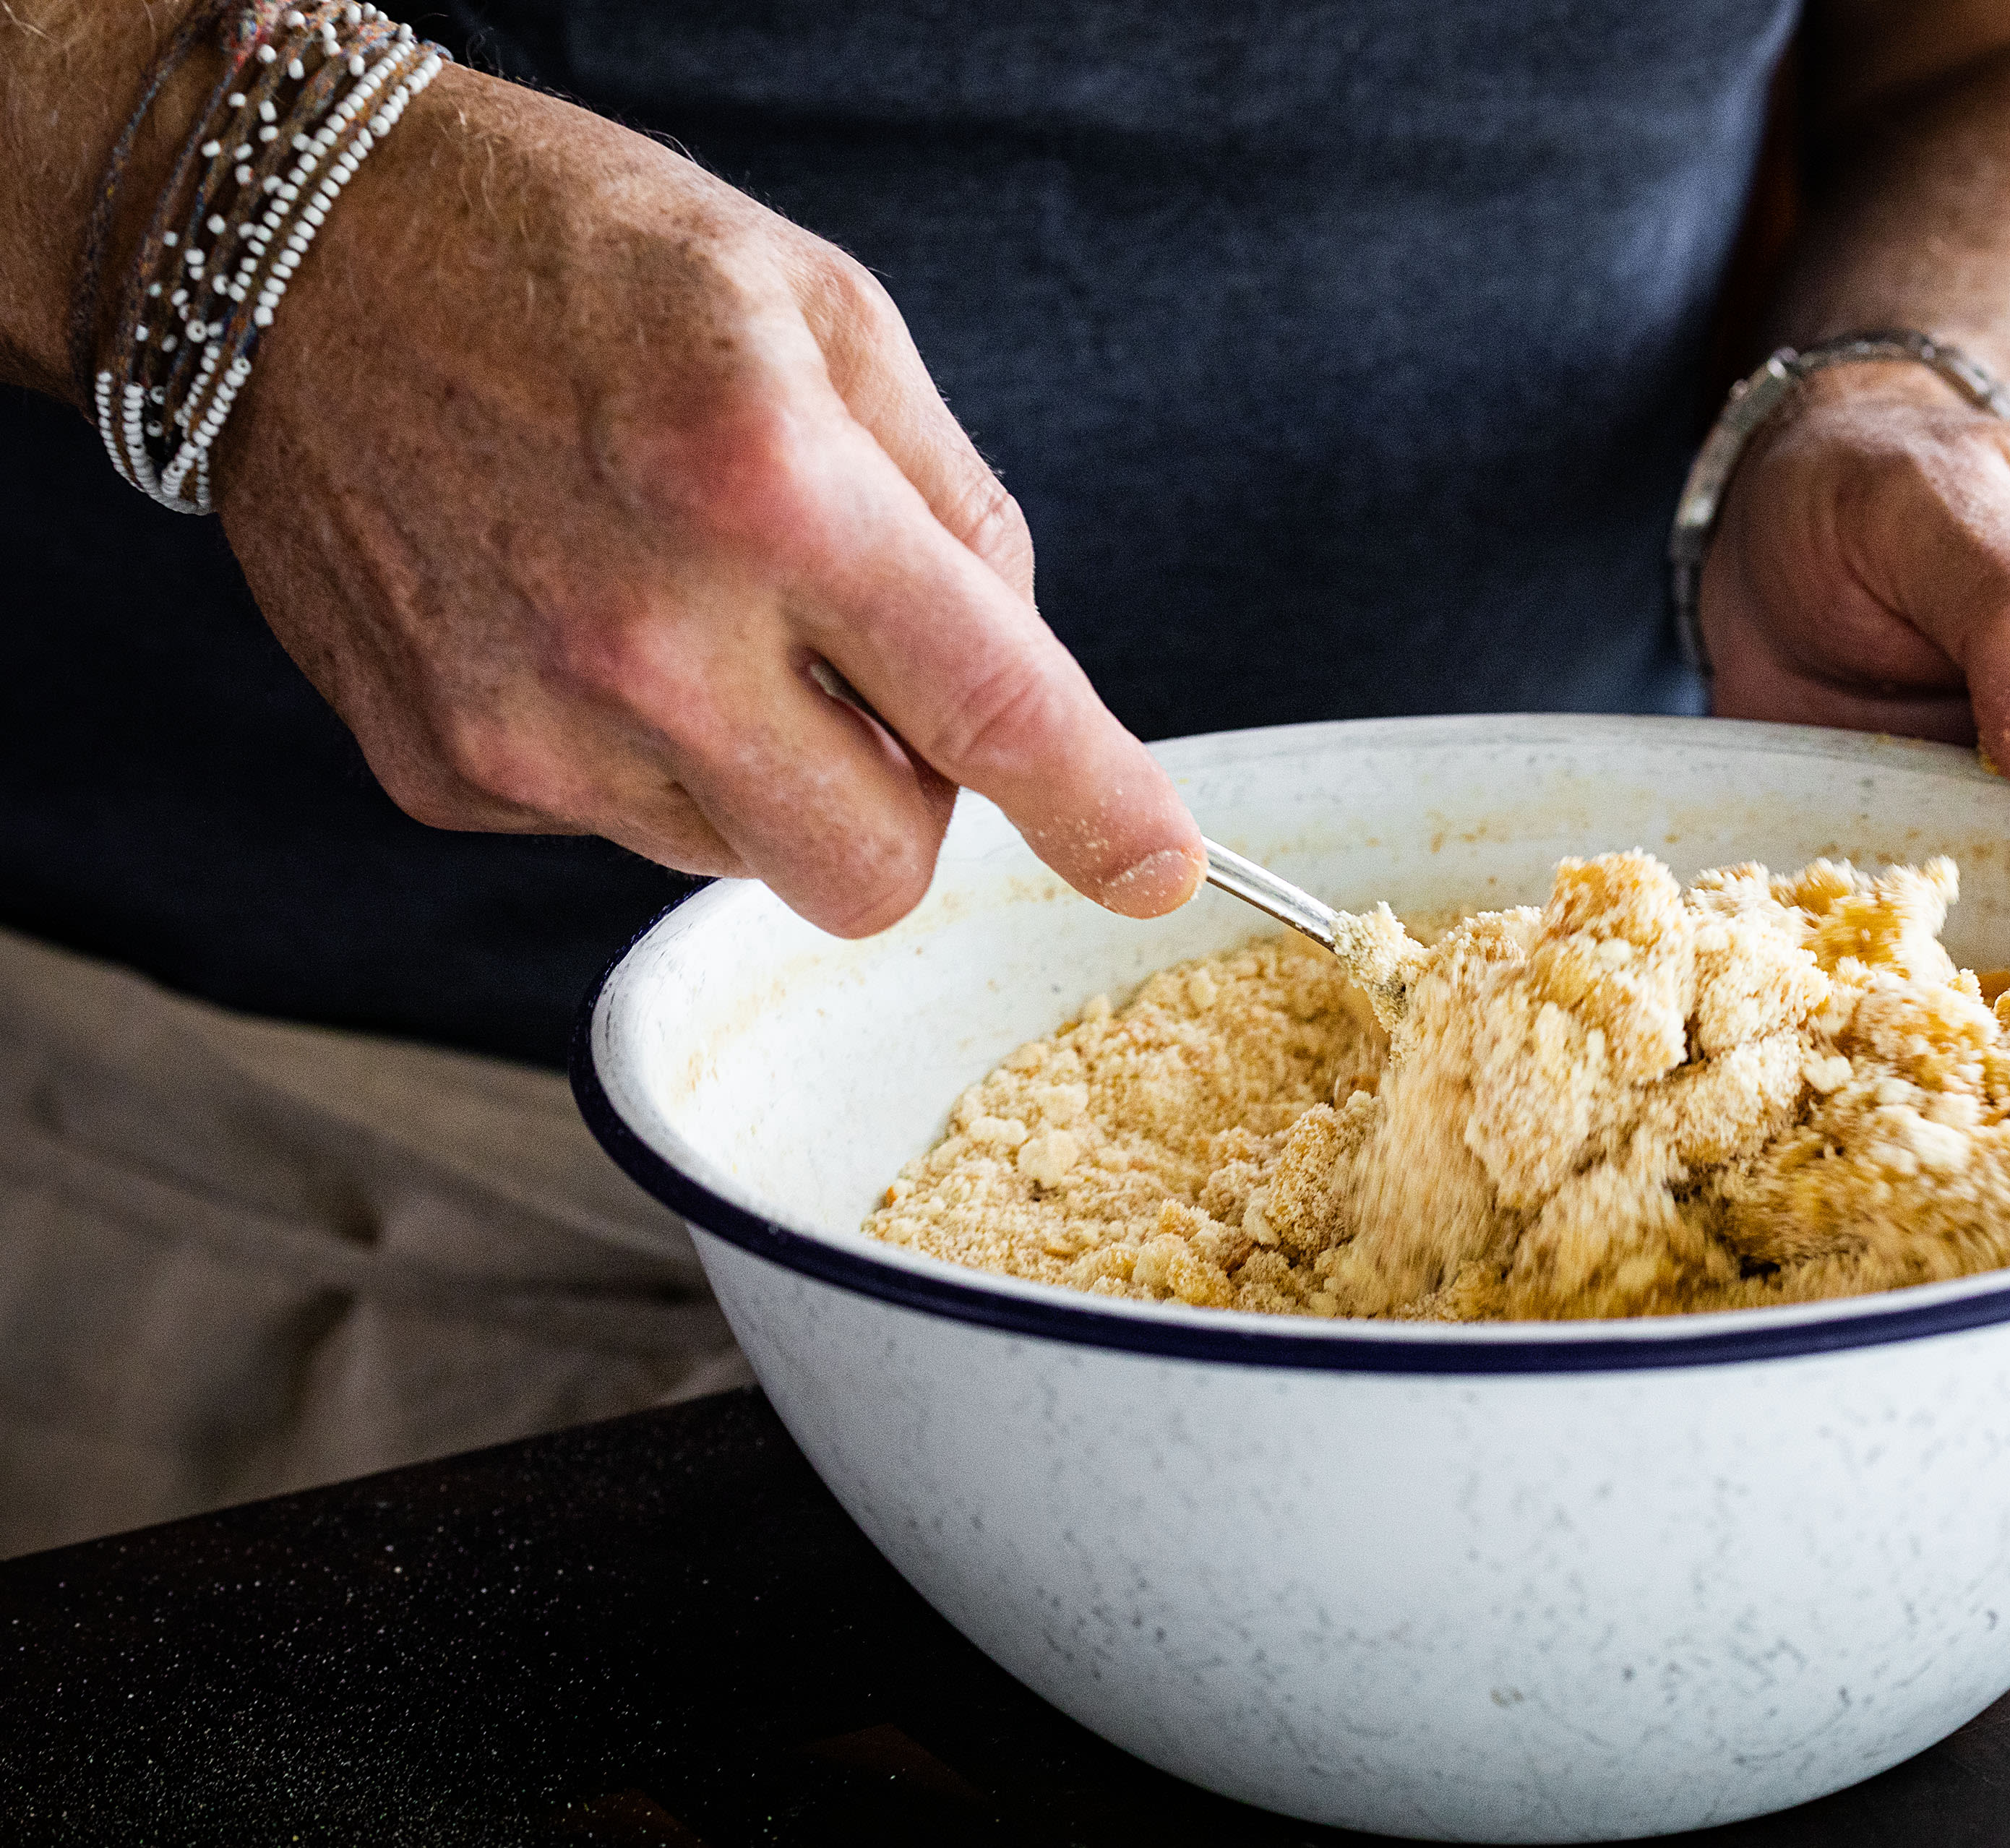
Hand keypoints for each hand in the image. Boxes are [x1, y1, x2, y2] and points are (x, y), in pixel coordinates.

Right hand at [215, 70, 1202, 933]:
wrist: (295, 253)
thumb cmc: (582, 258)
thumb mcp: (826, 314)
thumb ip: (958, 511)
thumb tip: (1019, 681)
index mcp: (767, 487)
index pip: (988, 709)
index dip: (1098, 809)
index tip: (1154, 869)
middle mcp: (642, 634)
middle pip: (870, 871)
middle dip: (906, 807)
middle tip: (865, 682)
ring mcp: (528, 724)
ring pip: (748, 859)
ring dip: (768, 770)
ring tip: (685, 603)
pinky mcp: (446, 772)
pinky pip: (624, 827)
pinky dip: (648, 756)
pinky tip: (583, 619)